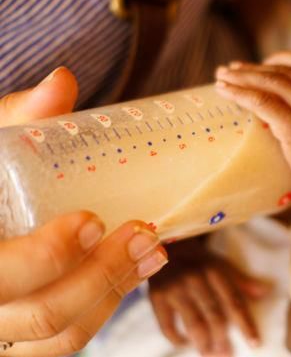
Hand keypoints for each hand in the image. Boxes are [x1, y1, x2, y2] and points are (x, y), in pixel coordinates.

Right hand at [0, 67, 167, 355]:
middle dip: (102, 276)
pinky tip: (131, 275)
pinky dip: (102, 312)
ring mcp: (1, 327)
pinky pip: (63, 345)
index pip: (0, 277)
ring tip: (154, 252)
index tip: (91, 221)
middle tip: (144, 235)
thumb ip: (16, 119)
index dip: (47, 258)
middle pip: (40, 314)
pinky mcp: (23, 335)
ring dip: (114, 294)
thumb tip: (63, 81)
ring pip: (59, 338)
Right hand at [149, 238, 270, 356]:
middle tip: (228, 355)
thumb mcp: (221, 264)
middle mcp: (195, 279)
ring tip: (210, 355)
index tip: (255, 343)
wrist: (166, 246)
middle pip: (214, 315)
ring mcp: (174, 289)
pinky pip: (167, 325)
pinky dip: (177, 339)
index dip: (246, 324)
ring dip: (203, 343)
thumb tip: (265, 293)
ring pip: (193, 323)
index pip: (234, 301)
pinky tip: (186, 344)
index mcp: (215, 271)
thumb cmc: (199, 260)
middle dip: (223, 339)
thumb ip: (241, 280)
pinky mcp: (156, 297)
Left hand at [215, 52, 290, 248]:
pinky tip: (225, 92)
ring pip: (269, 83)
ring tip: (221, 78)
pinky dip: (240, 94)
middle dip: (250, 69)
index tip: (257, 64)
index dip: (276, 59)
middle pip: (280, 71)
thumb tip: (279, 97)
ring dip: (240, 77)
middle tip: (227, 71)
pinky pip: (262, 102)